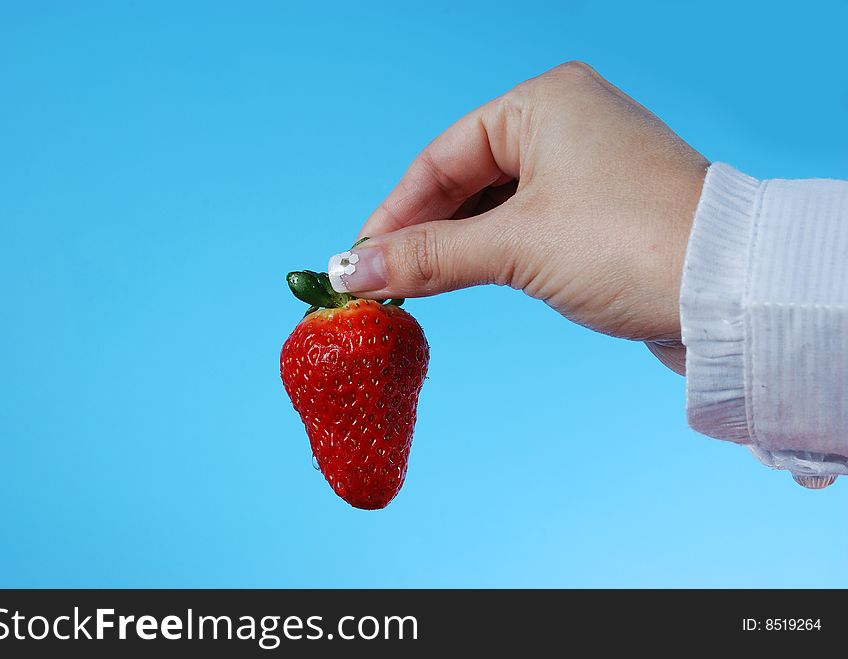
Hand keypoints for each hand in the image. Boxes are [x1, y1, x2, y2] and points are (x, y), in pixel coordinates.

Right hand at [327, 62, 708, 373]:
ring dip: (454, 247)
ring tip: (414, 284)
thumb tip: (353, 271)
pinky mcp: (601, 209)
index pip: (443, 156)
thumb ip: (429, 256)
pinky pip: (526, 224)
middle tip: (380, 279)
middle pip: (466, 179)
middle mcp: (567, 123)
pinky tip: (463, 278)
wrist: (731, 293)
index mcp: (545, 102)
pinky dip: (491, 253)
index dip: (394, 211)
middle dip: (422, 232)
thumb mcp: (516, 247)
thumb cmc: (630, 245)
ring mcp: (587, 166)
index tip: (358, 258)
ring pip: (495, 205)